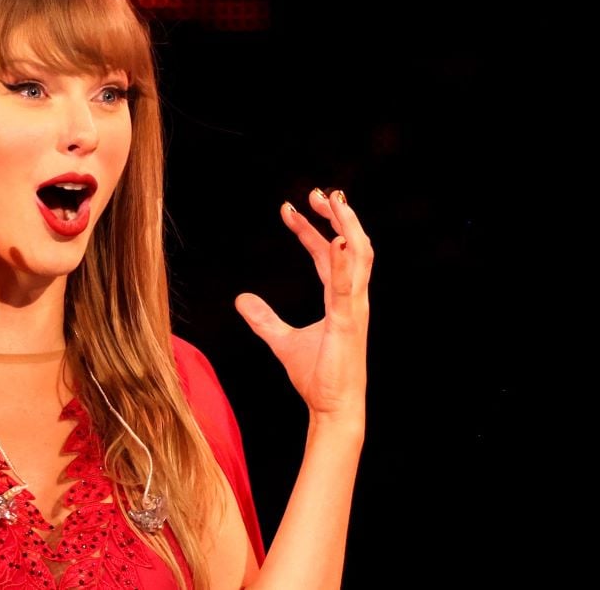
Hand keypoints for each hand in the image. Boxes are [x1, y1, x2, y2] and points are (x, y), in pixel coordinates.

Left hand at [234, 188, 372, 420]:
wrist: (334, 408)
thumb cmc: (318, 376)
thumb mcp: (282, 340)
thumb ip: (263, 319)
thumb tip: (240, 299)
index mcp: (341, 299)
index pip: (327, 253)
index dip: (311, 229)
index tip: (289, 208)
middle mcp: (353, 298)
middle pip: (351, 245)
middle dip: (337, 215)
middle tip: (318, 191)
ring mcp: (355, 309)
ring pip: (358, 257)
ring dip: (346, 226)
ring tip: (333, 201)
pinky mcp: (349, 324)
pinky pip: (347, 287)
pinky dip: (342, 262)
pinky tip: (334, 240)